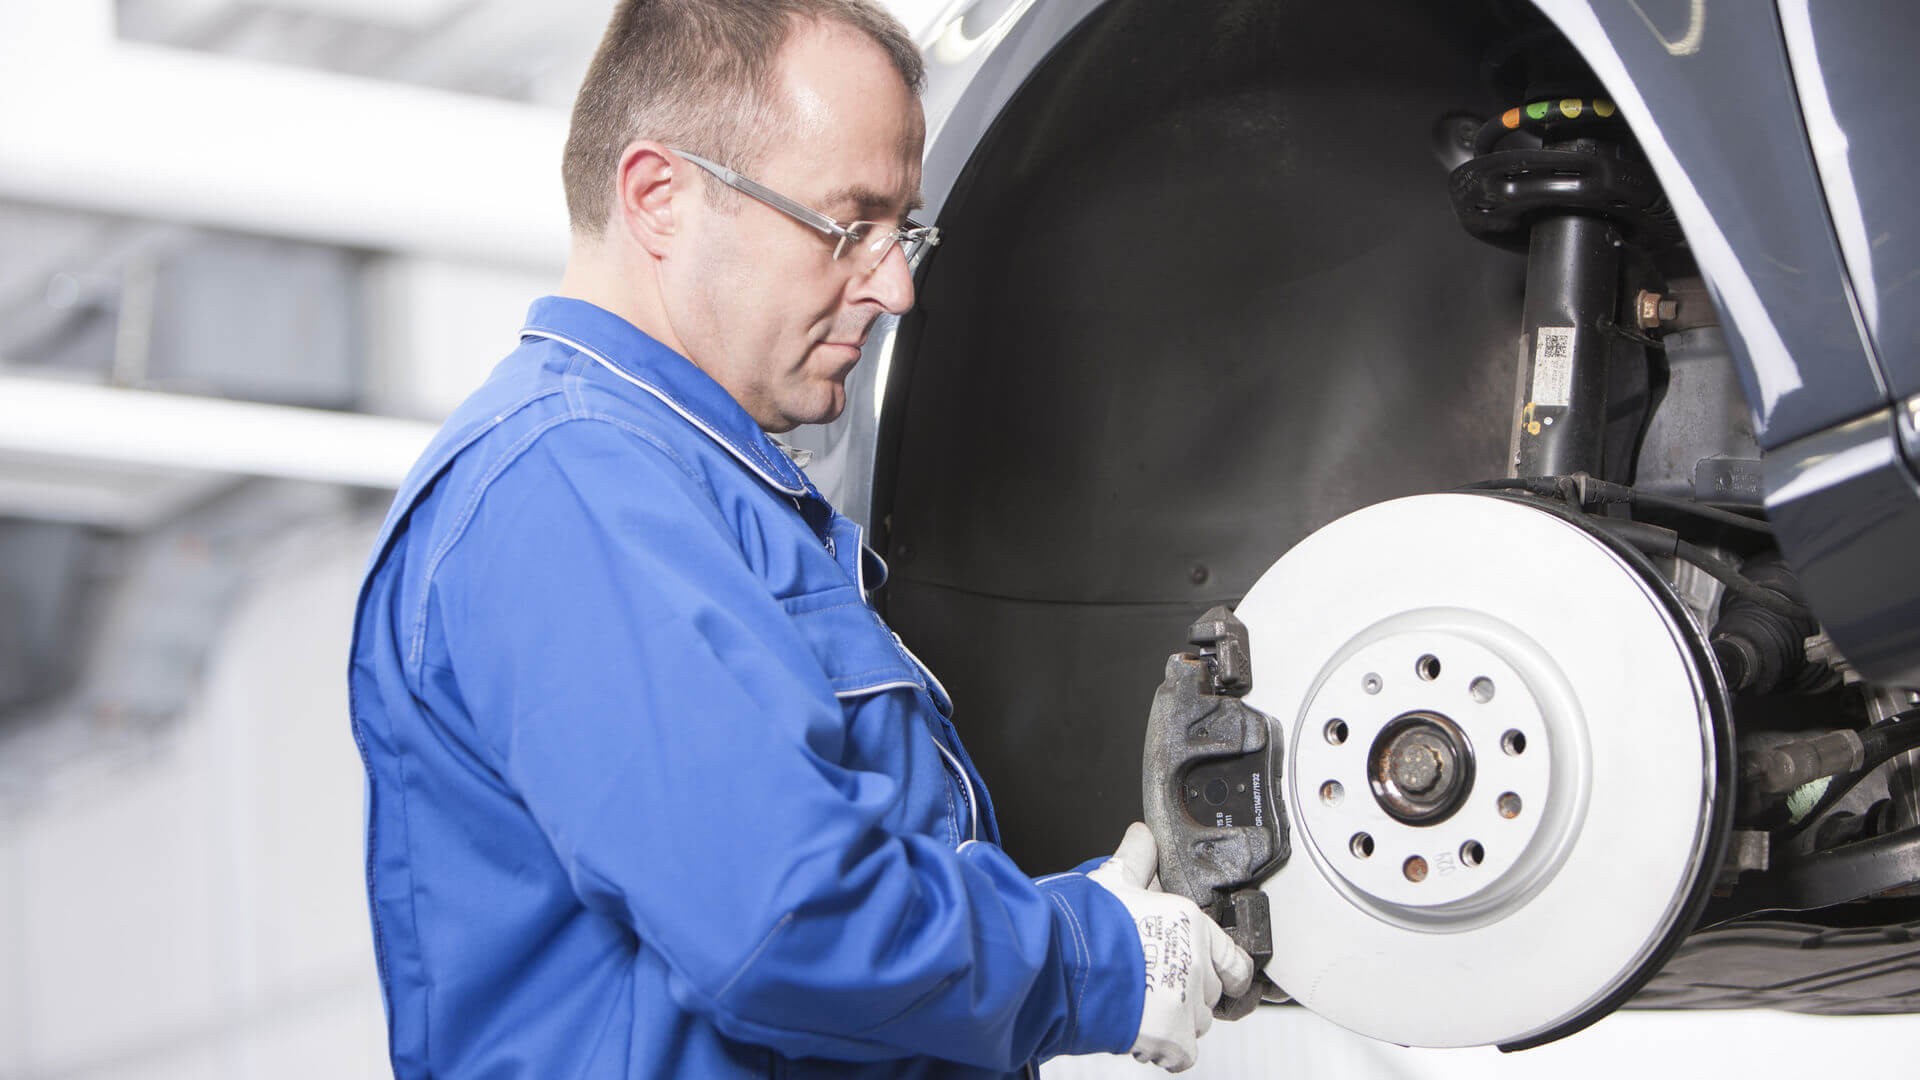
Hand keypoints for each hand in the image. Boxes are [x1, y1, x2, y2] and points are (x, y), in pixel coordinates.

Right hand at [1087, 823, 1254, 1071]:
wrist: (1058, 966)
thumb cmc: (1083, 925)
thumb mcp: (1112, 881)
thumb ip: (1136, 859)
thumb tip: (1143, 834)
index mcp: (1191, 924)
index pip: (1234, 958)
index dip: (1226, 968)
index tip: (1220, 975)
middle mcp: (1196, 964)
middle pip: (1211, 990)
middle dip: (1189, 990)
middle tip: (1156, 984)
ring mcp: (1186, 1003)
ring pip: (1198, 1021)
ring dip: (1178, 1019)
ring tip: (1142, 1005)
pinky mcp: (1171, 1037)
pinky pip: (1182, 1053)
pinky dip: (1166, 1049)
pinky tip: (1142, 1032)